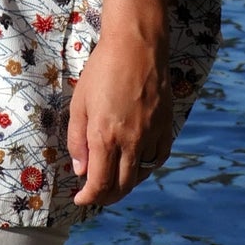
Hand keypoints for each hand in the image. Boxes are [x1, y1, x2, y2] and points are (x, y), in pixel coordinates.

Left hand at [66, 0, 173, 210]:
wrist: (137, 46)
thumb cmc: (102, 71)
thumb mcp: (79, 104)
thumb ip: (78, 140)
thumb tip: (81, 170)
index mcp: (105, 137)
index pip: (99, 183)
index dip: (89, 197)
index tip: (80, 199)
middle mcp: (131, 142)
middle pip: (121, 185)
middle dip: (106, 197)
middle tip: (96, 196)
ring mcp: (151, 135)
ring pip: (141, 174)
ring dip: (126, 185)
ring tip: (115, 184)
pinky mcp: (166, 126)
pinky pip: (158, 157)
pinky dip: (146, 167)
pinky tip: (138, 165)